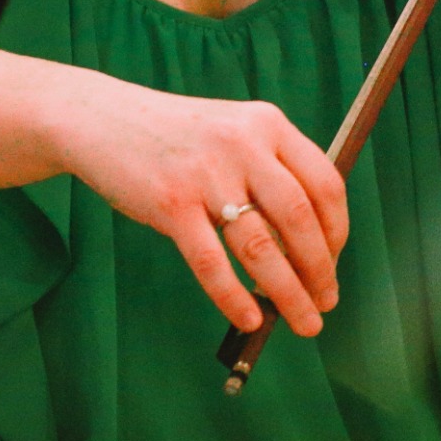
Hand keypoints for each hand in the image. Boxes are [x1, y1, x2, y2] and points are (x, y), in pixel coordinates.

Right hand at [52, 78, 347, 337]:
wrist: (103, 119)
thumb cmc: (177, 136)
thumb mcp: (233, 131)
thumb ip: (270, 167)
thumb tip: (310, 240)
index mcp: (268, 124)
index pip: (324, 183)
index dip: (337, 231)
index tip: (334, 262)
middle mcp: (243, 145)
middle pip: (300, 219)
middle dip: (320, 270)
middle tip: (326, 301)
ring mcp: (206, 174)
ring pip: (261, 248)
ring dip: (289, 294)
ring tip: (303, 321)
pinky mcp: (170, 204)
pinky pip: (212, 263)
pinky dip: (235, 298)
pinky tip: (249, 319)